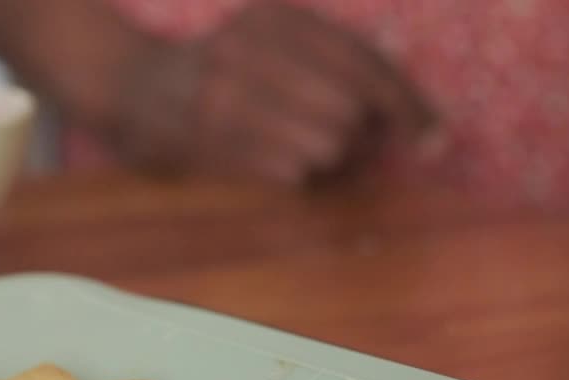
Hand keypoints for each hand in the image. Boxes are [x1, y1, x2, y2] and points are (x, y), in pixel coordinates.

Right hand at [105, 0, 436, 184]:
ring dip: (327, 162)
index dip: (409, 106)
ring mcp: (225, 97)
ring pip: (325, 147)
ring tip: (303, 150)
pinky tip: (279, 162)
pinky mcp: (207, 140)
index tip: (436, 141)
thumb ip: (338, 65)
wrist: (133, 85)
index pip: (366, 65)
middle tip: (344, 143)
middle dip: (359, 139)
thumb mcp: (276, 40)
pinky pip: (289, 172)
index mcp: (279, 17)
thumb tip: (409, 120)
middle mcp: (253, 50)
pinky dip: (296, 174)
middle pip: (351, 113)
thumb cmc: (222, 67)